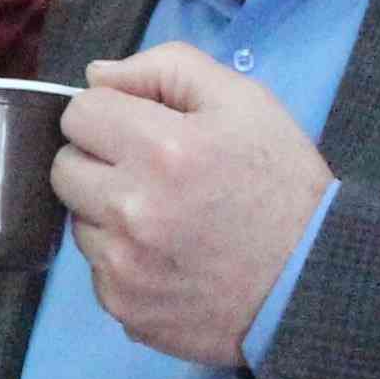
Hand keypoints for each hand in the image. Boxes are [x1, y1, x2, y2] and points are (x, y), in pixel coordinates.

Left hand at [49, 42, 334, 365]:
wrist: (315, 282)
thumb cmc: (282, 184)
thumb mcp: (245, 102)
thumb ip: (167, 69)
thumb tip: (97, 75)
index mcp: (161, 150)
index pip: (79, 112)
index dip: (110, 113)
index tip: (139, 128)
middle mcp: (132, 211)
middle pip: (65, 167)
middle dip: (99, 160)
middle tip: (149, 171)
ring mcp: (124, 268)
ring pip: (77, 221)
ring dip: (107, 213)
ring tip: (165, 217)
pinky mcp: (125, 310)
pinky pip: (96, 270)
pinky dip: (123, 261)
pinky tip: (168, 257)